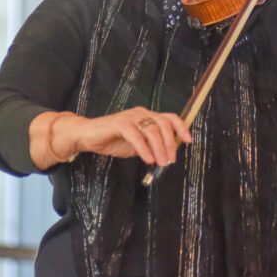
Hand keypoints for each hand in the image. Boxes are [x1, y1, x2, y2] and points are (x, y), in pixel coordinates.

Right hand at [68, 106, 191, 165]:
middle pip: (163, 124)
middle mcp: (141, 113)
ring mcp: (131, 116)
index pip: (170, 118)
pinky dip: (144, 149)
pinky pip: (136, 136)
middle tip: (171, 160)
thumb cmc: (113, 140)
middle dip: (170, 143)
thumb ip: (152, 146)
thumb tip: (168, 155)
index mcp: (148, 116)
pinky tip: (148, 159)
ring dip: (159, 148)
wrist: (88, 136)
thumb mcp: (138, 145)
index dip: (181, 128)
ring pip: (152, 129)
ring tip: (161, 163)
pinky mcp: (119, 123)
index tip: (189, 141)